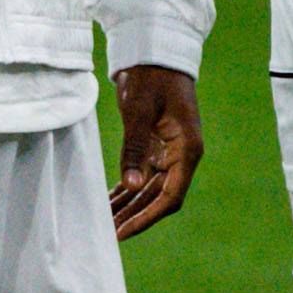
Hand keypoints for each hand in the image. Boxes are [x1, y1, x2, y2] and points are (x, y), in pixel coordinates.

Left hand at [111, 61, 202, 237]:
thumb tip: (133, 186)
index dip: (148, 216)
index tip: (124, 232)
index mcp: (188, 150)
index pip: (171, 195)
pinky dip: (126, 190)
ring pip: (149, 189)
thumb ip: (134, 149)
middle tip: (107, 235)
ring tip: (104, 224)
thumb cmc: (150, 80)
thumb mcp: (138, 112)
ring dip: (128, 206)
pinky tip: (109, 202)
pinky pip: (142, 176)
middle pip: (159, 197)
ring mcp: (169, 152)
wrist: (153, 57)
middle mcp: (182, 155)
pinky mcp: (155, 147)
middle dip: (134, 216)